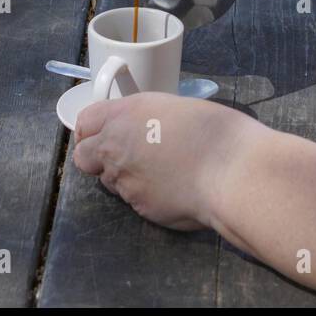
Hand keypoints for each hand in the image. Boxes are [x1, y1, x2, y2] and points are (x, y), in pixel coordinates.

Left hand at [73, 92, 259, 230]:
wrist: (232, 170)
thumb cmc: (215, 131)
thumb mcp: (175, 108)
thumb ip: (148, 120)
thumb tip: (146, 130)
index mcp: (125, 114)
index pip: (85, 122)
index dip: (91, 130)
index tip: (101, 134)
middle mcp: (116, 147)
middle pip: (83, 157)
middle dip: (95, 158)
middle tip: (121, 157)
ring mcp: (125, 181)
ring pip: (109, 181)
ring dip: (124, 177)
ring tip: (159, 172)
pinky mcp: (139, 207)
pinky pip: (134, 201)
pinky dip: (146, 196)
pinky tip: (172, 189)